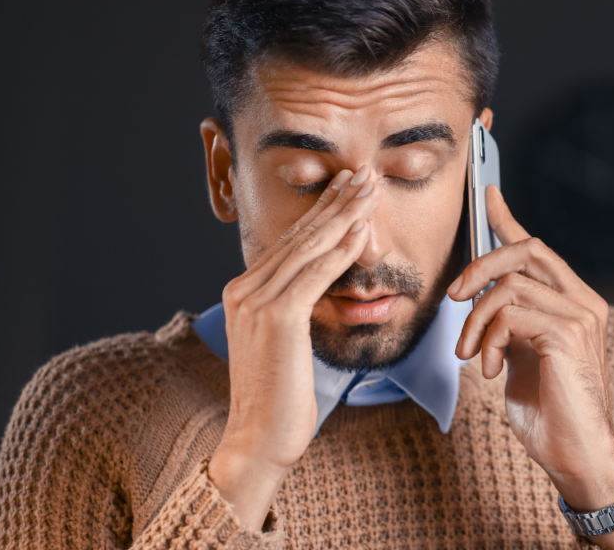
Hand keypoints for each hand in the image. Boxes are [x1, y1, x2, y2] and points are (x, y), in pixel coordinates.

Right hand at [208, 166, 381, 529]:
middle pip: (300, 235)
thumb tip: (318, 284)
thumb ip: (293, 308)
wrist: (258, 439)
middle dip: (336, 201)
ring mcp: (257, 301)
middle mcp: (245, 288)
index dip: (322, 211)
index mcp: (244, 291)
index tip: (347, 188)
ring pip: (310, 247)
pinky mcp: (277, 317)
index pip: (291, 241)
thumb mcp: (283, 343)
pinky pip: (317, 274)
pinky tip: (362, 230)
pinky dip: (342, 250)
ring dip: (345, 214)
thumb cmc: (279, 397)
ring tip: (370, 189)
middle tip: (364, 174)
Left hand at [448, 185, 613, 546]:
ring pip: (510, 285)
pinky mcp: (568, 334)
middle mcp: (584, 301)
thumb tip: (480, 296)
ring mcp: (581, 316)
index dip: (508, 219)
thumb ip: (510, 322)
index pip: (537, 249)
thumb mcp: (520, 355)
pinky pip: (511, 314)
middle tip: (454, 296)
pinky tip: (487, 369)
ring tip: (468, 354)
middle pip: (526, 250)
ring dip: (475, 320)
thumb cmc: (548, 411)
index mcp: (573, 302)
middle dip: (480, 264)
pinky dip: (487, 339)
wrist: (576, 455)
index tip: (487, 194)